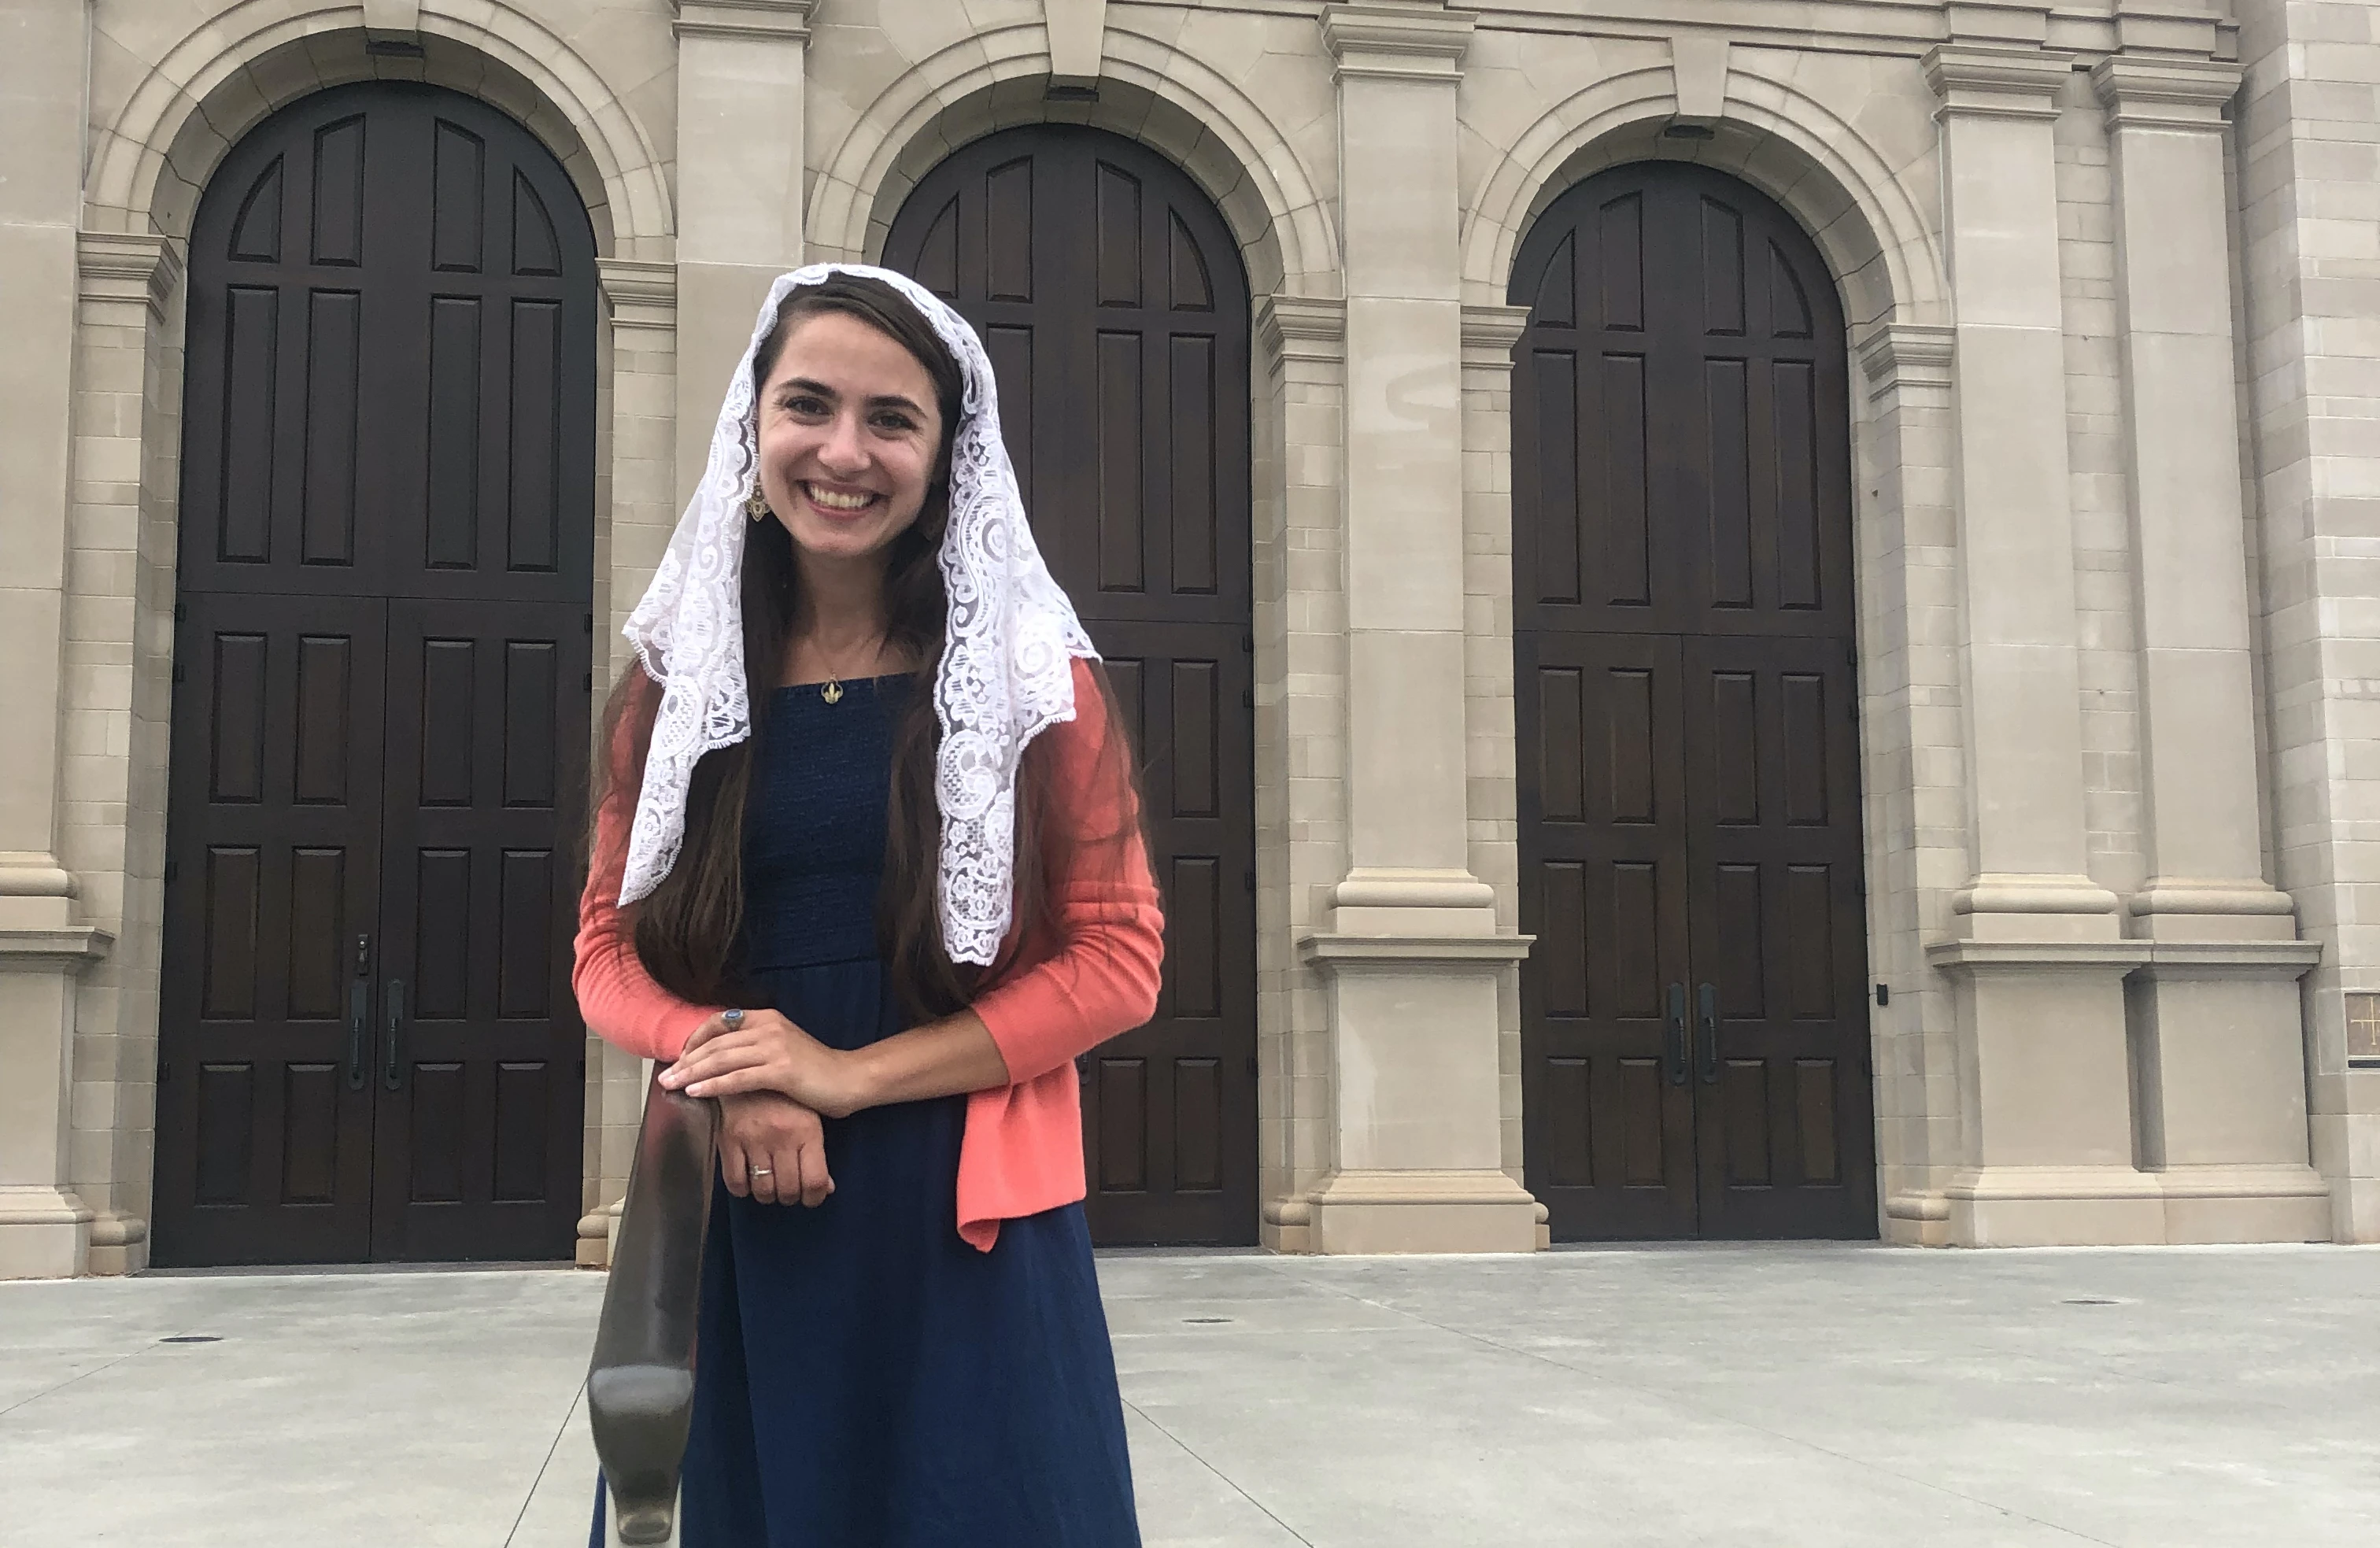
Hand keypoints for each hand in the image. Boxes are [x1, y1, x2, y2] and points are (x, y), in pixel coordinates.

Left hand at [662, 1007, 871, 1117]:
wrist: (850, 1080)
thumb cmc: (816, 1070)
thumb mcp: (783, 1048)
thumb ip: (756, 1047)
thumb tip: (721, 1059)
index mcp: (767, 1018)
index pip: (720, 1022)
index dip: (695, 1039)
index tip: (680, 1058)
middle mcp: (768, 1027)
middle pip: (715, 1042)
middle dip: (686, 1060)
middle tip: (665, 1077)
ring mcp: (775, 1047)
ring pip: (721, 1059)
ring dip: (692, 1073)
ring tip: (671, 1085)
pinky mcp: (780, 1070)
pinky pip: (737, 1078)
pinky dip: (713, 1085)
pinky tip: (696, 1092)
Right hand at [716, 1090, 832, 1206]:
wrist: (749, 1065)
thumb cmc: (786, 1096)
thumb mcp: (809, 1117)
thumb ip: (817, 1154)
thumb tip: (826, 1189)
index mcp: (807, 1130)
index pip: (814, 1180)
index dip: (814, 1198)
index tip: (810, 1198)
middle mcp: (781, 1136)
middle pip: (788, 1190)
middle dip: (790, 1197)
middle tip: (788, 1191)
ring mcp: (753, 1138)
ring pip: (763, 1189)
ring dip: (768, 1195)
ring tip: (770, 1187)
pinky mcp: (728, 1139)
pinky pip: (735, 1181)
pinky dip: (743, 1189)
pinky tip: (749, 1181)